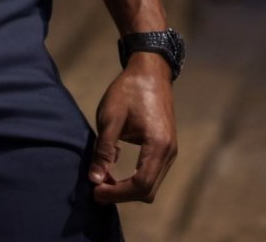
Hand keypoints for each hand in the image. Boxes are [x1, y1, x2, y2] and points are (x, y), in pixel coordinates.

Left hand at [88, 52, 177, 204]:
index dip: (117, 194)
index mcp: (158, 145)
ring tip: (103, 177)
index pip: (141, 185)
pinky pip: (152, 173)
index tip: (96, 191)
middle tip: (96, 187)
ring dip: (127, 187)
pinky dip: (134, 177)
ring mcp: (170, 151)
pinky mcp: (165, 148)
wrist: (150, 71)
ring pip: (151, 184)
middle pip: (148, 190)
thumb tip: (95, 179)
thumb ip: (103, 149)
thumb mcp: (110, 116)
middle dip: (121, 194)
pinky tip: (114, 164)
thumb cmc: (128, 90)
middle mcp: (169, 153)